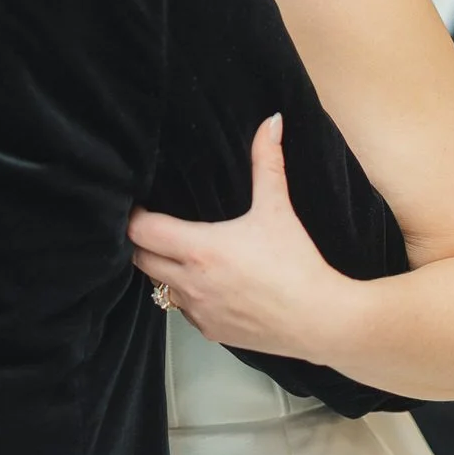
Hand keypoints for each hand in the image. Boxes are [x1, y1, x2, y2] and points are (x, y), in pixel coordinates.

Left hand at [130, 116, 348, 359]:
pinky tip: (207, 284)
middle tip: (156, 227)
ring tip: (180, 253)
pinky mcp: (211, 333)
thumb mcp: (277, 209)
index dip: (133, 217)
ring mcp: (198, 311)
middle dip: (143, 242)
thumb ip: (267, 163)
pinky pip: (184, 311)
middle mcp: (189, 283)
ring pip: (160, 288)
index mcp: (199, 248)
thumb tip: (270, 121)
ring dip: (163, 270)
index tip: (140, 207)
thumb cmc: (296, 264)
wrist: (320, 319)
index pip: (140, 232)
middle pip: (140, 260)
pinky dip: (187, 296)